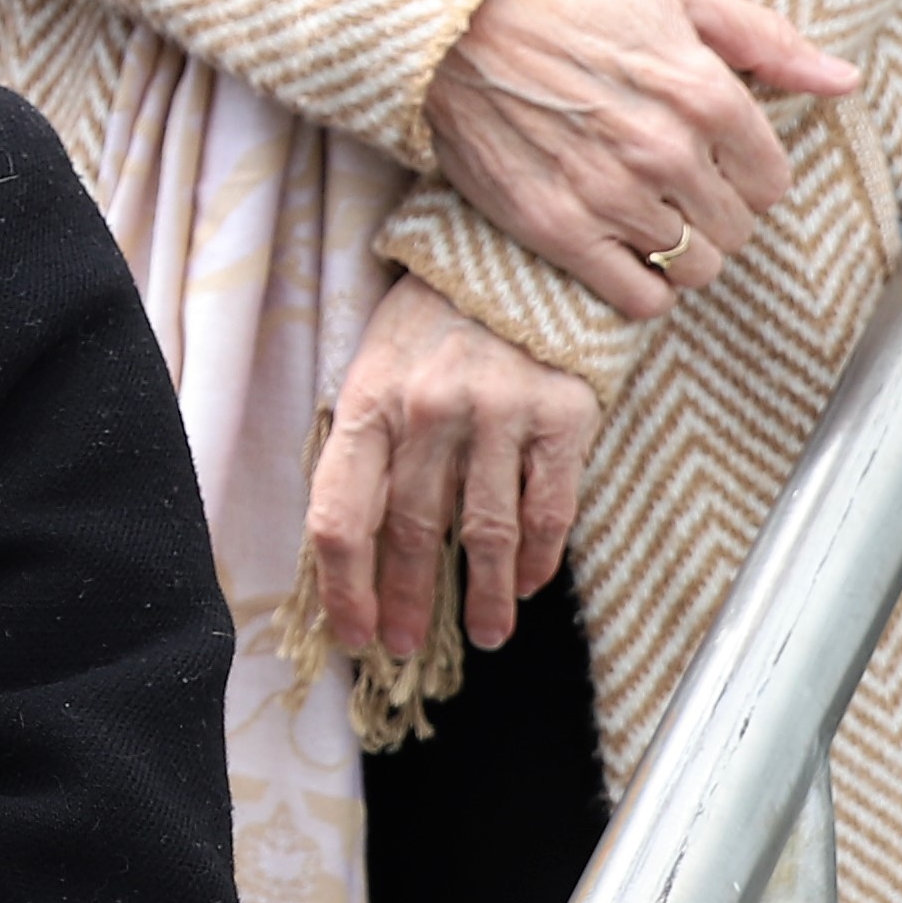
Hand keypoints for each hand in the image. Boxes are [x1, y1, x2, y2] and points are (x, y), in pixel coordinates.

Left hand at [302, 280, 603, 662]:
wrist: (519, 255)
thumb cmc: (435, 318)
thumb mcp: (377, 365)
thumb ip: (368, 444)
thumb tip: (355, 543)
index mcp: (368, 400)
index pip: (341, 517)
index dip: (344, 589)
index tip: (354, 631)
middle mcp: (428, 410)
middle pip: (409, 534)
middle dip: (406, 602)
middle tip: (405, 647)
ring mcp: (497, 414)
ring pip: (484, 534)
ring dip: (484, 598)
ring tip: (486, 635)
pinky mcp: (560, 416)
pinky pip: (547, 509)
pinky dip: (538, 558)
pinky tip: (530, 585)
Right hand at [419, 0, 853, 322]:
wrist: (454, 30)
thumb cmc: (568, 4)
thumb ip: (766, 38)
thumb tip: (845, 81)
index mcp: (706, 95)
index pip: (773, 181)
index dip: (748, 175)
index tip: (715, 163)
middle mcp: (668, 153)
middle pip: (737, 229)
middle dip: (716, 213)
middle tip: (676, 189)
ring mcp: (612, 197)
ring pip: (695, 268)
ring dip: (682, 251)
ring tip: (650, 221)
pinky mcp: (560, 231)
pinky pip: (639, 299)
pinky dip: (644, 289)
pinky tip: (623, 254)